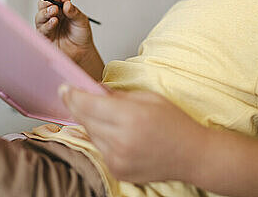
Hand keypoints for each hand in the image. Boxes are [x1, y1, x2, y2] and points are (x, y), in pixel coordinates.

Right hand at [35, 0, 94, 64]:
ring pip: (40, 16)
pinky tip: (54, 21)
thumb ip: (75, 12)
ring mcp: (47, 26)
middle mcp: (52, 16)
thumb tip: (67, 3)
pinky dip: (47, 25)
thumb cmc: (81, 35)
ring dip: (46, 12)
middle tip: (55, 1)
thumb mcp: (82, 21)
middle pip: (44, 6)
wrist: (82, 52)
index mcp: (61, 10)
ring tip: (54, 11)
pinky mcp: (45, 37)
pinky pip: (42, 30)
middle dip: (48, 2)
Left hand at [59, 86, 207, 183]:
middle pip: (84, 119)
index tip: (64, 88)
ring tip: (108, 115)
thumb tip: (94, 90)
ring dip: (92, 123)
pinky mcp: (117, 170)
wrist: (192, 154)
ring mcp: (118, 158)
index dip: (72, 94)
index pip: (88, 104)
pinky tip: (117, 133)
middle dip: (77, 106)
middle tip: (73, 95)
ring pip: (90, 134)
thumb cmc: (175, 124)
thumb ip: (118, 95)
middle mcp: (121, 140)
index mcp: (130, 117)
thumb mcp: (149, 98)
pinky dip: (103, 139)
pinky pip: (101, 149)